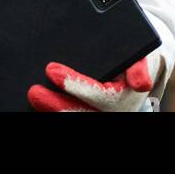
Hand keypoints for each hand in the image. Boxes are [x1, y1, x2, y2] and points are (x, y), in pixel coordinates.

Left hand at [27, 56, 153, 111]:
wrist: (138, 66)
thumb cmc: (135, 58)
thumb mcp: (140, 56)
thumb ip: (139, 66)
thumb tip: (140, 82)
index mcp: (123, 96)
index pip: (99, 95)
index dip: (75, 84)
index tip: (52, 71)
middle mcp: (112, 111)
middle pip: (82, 113)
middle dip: (56, 104)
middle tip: (34, 91)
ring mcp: (100, 114)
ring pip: (75, 117)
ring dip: (52, 110)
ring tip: (34, 97)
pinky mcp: (89, 112)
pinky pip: (74, 115)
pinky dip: (56, 112)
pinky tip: (40, 108)